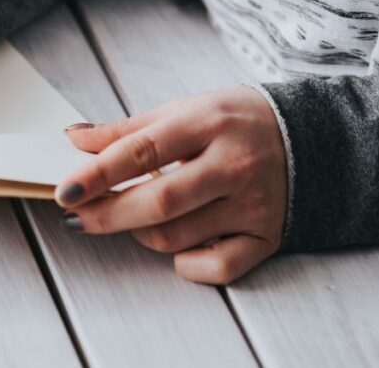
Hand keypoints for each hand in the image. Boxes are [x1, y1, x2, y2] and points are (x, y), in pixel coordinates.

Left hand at [55, 87, 286, 283]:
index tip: (65, 191)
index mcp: (207, 123)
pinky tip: (175, 245)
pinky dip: (185, 263)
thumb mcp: (182, 110)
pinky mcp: (267, 237)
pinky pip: (217, 267)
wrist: (312, 136)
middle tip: (76, 216)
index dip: (97, 174)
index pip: (141, 151)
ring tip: (133, 217)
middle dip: (107, 215)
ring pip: (177, 237)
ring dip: (140, 233)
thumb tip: (73, 139)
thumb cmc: (233, 121)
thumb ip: (126, 129)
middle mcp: (234, 164)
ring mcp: (253, 204)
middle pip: (158, 202)